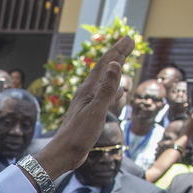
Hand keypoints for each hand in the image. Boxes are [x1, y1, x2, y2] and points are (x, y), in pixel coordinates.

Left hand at [32, 36, 133, 179]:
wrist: (63, 154)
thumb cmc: (78, 135)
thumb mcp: (96, 111)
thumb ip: (107, 89)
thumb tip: (115, 64)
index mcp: (89, 90)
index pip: (106, 64)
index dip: (118, 50)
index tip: (129, 38)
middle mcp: (87, 93)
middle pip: (105, 69)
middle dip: (117, 54)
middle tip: (129, 41)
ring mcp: (88, 103)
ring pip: (105, 81)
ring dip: (115, 70)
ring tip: (123, 61)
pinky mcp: (90, 114)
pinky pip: (105, 96)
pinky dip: (114, 90)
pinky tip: (119, 91)